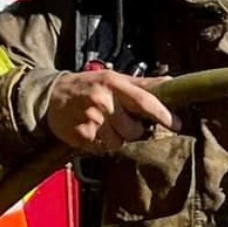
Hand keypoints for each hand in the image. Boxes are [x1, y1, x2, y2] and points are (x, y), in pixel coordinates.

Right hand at [45, 70, 175, 154]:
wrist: (50, 97)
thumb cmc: (87, 86)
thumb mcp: (113, 78)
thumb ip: (142, 84)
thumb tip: (171, 82)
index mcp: (113, 84)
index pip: (145, 101)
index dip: (163, 115)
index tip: (177, 124)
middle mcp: (103, 102)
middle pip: (134, 129)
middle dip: (133, 129)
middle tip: (121, 119)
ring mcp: (92, 120)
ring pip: (120, 142)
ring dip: (118, 137)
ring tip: (105, 124)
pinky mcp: (82, 136)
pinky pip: (105, 148)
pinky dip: (104, 143)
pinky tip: (95, 130)